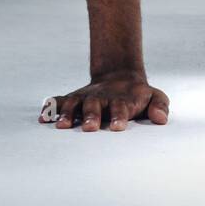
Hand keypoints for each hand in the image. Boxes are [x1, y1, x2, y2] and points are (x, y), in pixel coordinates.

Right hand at [38, 70, 169, 131]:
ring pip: (74, 103)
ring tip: (62, 126)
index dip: (119, 116)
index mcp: (122, 100)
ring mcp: (85, 98)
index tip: (118, 127)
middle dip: (91, 116)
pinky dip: (50, 107)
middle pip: (95, 106)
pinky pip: (58, 101)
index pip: (121, 108)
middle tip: (89, 128)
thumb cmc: (138, 96)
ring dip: (68, 114)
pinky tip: (43, 117)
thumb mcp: (154, 97)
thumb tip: (162, 119)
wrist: (120, 77)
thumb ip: (160, 106)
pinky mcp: (72, 98)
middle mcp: (101, 98)